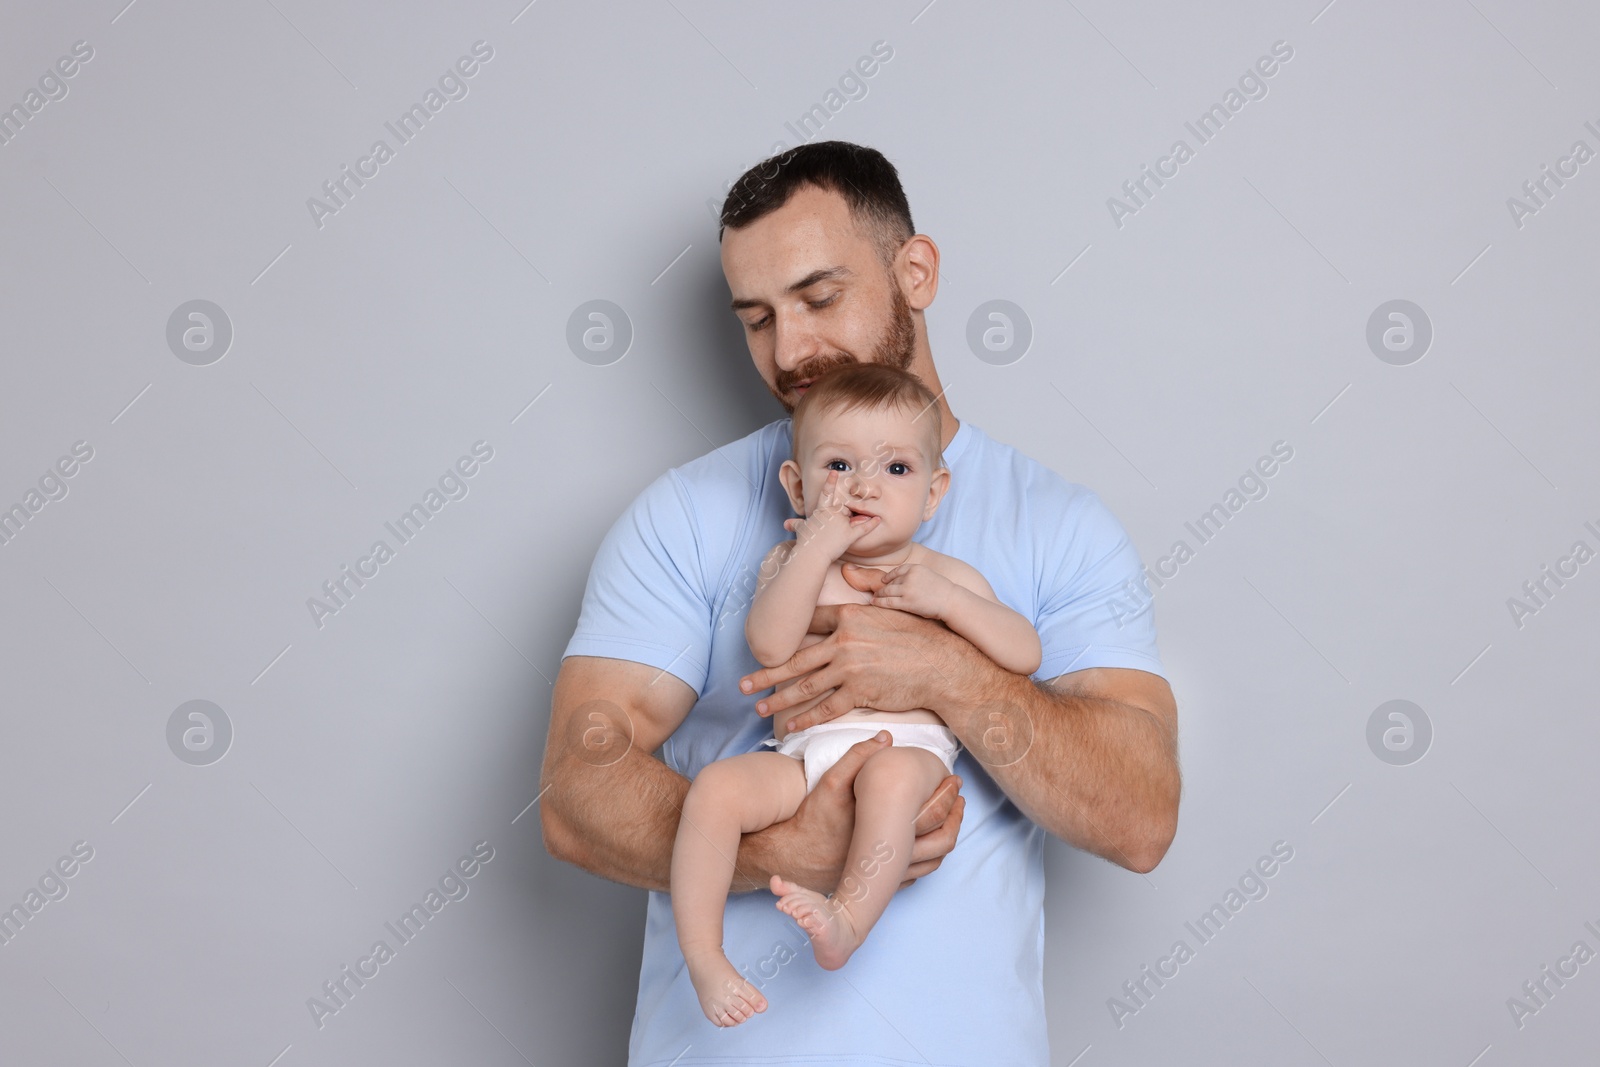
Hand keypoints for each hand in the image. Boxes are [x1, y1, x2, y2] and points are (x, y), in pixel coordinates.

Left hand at [741, 602, 971, 732]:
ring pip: (804, 686)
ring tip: (758, 707)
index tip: (768, 648)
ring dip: (778, 699)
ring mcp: (850, 668)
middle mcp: (844, 641)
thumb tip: (851, 574)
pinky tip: (790, 725)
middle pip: (795, 660)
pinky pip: (825, 708)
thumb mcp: (890, 607)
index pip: (809, 625)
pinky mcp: (860, 692)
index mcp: (849, 616)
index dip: (788, 638)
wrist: (943, 664)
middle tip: (743, 684)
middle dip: (766, 674)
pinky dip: (805, 719)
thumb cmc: (920, 635)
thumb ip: (867, 596)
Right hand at [743, 732, 965, 891]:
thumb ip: (858, 757)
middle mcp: (892, 859)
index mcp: (886, 832)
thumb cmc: (812, 821)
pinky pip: (916, 875)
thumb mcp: (830, 783)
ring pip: (933, 862)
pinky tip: (926, 841)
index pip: (934, 816)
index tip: (954, 782)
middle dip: (956, 818)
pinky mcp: (880, 885)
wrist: (790, 858)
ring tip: (950, 818)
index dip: (950, 797)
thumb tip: (886, 736)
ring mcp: (887, 876)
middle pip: (942, 843)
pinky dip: (928, 857)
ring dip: (947, 839)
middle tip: (960, 800)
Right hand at [782, 470, 879, 559]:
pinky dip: (871, 524)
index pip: (826, 494)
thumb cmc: (804, 542)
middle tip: (842, 517)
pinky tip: (878, 520)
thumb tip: (786, 524)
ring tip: (864, 516)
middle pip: (844, 507)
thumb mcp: (800, 530)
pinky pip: (863, 529)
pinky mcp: (849, 535)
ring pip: (854, 517)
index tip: (835, 472)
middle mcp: (832, 514)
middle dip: (846, 511)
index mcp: (821, 511)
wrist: (810, 554)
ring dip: (859, 517)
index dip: (830, 482)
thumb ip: (795, 524)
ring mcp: (842, 524)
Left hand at [845, 561, 957, 620]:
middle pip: (891, 582)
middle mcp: (910, 577)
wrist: (950, 600)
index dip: (889, 577)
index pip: (897, 571)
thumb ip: (915, 576)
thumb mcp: (928, 575)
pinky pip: (888, 602)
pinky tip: (874, 602)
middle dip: (883, 587)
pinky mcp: (906, 602)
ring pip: (887, 591)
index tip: (884, 581)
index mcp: (916, 568)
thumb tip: (901, 581)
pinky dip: (879, 602)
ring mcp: (907, 589)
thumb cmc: (941, 590)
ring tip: (874, 597)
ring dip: (879, 594)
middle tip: (876, 591)